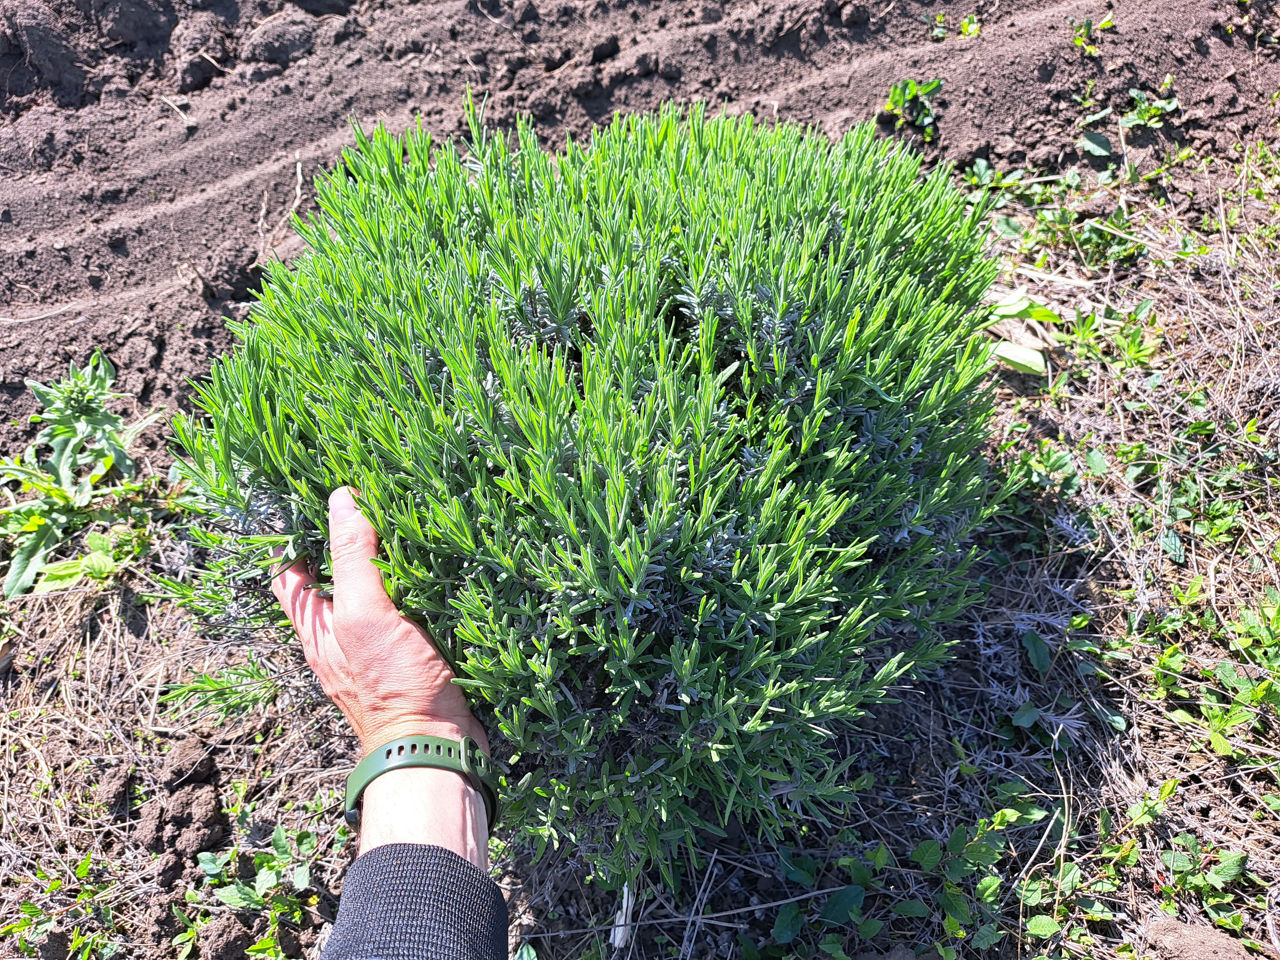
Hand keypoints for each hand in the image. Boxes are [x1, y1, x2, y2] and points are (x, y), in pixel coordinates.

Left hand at [272, 487, 486, 753]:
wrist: (435, 746)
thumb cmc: (392, 686)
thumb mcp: (366, 614)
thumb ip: (353, 559)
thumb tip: (341, 498)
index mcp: (318, 626)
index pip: (289, 572)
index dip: (297, 535)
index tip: (318, 498)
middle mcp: (341, 635)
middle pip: (332, 578)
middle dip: (347, 541)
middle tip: (371, 498)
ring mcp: (376, 647)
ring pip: (373, 593)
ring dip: (387, 562)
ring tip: (407, 521)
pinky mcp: (412, 655)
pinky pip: (407, 611)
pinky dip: (417, 587)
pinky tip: (437, 568)